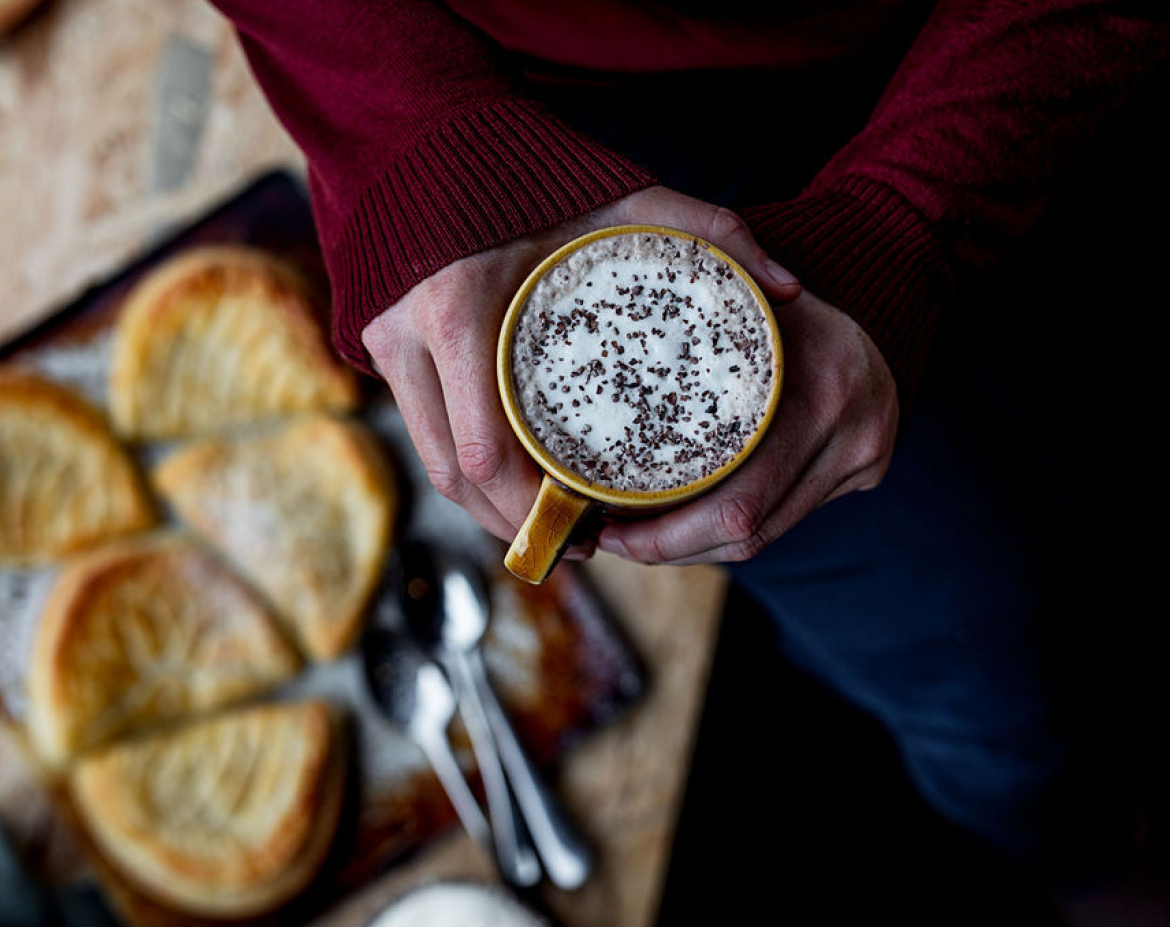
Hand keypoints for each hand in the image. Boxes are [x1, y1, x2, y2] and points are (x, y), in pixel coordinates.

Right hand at [361, 186, 803, 550]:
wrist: (438, 139)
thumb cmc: (538, 172)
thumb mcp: (626, 195)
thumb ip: (708, 231)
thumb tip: (788, 290)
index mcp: (460, 308)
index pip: (485, 448)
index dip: (532, 506)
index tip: (589, 526)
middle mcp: (410, 336)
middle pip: (456, 475)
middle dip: (515, 523)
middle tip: (581, 544)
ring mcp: (387, 346)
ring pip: (434, 466)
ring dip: (488, 510)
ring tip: (555, 528)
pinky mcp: (382, 350)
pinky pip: (424, 435)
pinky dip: (468, 474)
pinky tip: (515, 488)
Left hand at [596, 289, 898, 564]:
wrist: (882, 300)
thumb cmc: (785, 294)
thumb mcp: (745, 279)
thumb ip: (722, 261)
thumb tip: (685, 287)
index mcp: (822, 392)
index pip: (737, 502)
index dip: (667, 533)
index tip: (608, 526)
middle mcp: (853, 436)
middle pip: (747, 532)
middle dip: (670, 548)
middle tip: (612, 539)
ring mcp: (863, 460)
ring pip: (764, 538)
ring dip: (695, 547)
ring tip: (637, 536)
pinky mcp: (862, 475)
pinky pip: (782, 519)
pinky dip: (728, 528)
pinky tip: (684, 520)